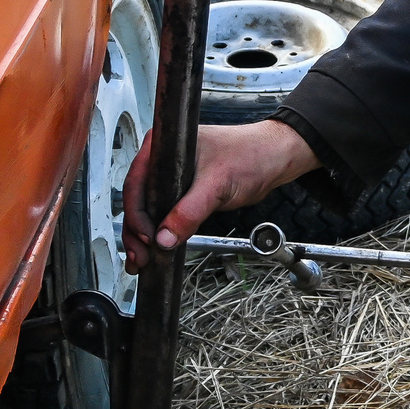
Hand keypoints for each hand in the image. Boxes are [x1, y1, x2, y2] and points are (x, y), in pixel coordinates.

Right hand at [120, 121, 317, 268]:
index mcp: (162, 147)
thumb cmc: (249, 155)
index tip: (145, 236)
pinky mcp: (182, 193)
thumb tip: (164, 237)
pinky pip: (164, 215)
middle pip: (136, 200)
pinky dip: (159, 233)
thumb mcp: (217, 184)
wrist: (273, 159)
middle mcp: (161, 161)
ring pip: (147, 211)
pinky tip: (154, 250)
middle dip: (135, 231)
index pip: (136, 183)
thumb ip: (189, 211)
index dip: (136, 213)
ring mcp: (170, 178)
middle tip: (139, 257)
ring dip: (142, 237)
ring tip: (142, 260)